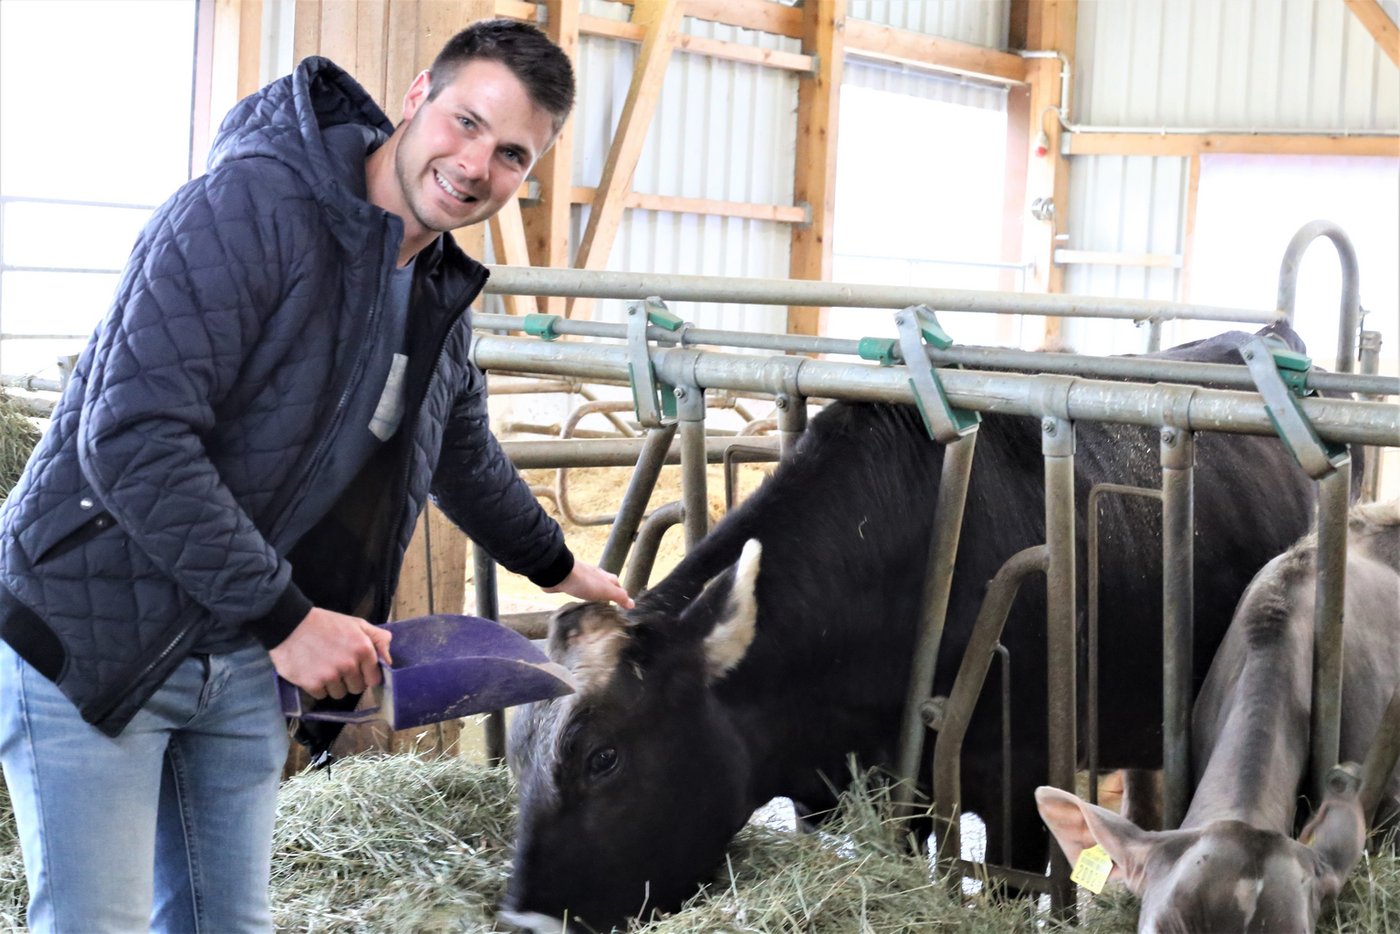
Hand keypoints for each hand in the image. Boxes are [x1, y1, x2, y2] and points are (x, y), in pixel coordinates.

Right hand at [269, 607, 393, 699]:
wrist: (289, 624)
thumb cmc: (325, 624)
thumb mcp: (356, 624)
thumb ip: (378, 639)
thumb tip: (390, 660)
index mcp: (363, 649)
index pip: (374, 679)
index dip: (365, 675)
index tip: (356, 669)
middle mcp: (349, 664)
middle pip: (356, 688)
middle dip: (349, 680)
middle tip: (336, 665)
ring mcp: (331, 676)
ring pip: (339, 694)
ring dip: (332, 685)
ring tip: (323, 667)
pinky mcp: (312, 684)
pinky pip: (321, 695)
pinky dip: (317, 687)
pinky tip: (312, 671)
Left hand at [543, 561, 633, 608]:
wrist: (560, 573)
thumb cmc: (585, 582)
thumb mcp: (606, 590)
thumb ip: (619, 596)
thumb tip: (633, 604)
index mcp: (604, 577)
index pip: (616, 584)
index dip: (620, 593)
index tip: (622, 603)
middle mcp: (593, 576)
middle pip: (604, 584)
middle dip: (607, 593)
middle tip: (609, 606)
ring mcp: (580, 579)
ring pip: (590, 587)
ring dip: (594, 595)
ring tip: (595, 607)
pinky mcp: (568, 583)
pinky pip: (577, 590)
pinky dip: (580, 595)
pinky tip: (579, 602)